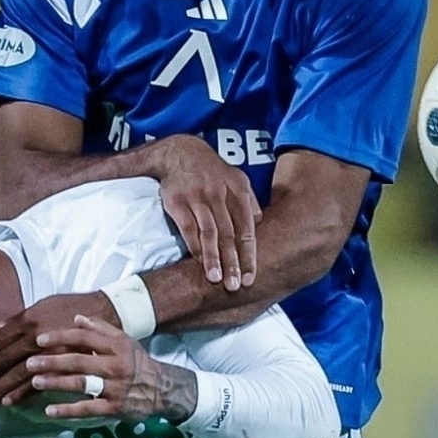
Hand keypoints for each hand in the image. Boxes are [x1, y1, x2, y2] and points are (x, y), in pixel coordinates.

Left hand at [0, 291, 116, 406]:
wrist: (106, 311)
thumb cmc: (72, 307)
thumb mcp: (44, 306)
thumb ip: (19, 319)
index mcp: (30, 322)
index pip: (0, 340)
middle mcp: (38, 339)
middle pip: (7, 358)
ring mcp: (52, 355)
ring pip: (22, 375)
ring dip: (3, 388)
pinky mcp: (65, 367)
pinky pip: (44, 384)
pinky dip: (26, 395)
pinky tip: (12, 403)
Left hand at [27, 315, 197, 422]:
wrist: (163, 389)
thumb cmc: (137, 363)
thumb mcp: (124, 340)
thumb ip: (100, 328)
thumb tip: (77, 317)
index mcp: (116, 346)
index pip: (84, 337)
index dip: (61, 337)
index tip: (39, 340)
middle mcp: (115, 365)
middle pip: (79, 361)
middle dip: (52, 361)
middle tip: (30, 363)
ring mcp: (114, 387)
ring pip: (81, 383)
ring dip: (56, 382)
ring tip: (36, 382)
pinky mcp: (113, 408)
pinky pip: (87, 409)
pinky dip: (67, 410)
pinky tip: (49, 410)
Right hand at [151, 135, 259, 291]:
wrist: (181, 151)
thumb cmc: (213, 173)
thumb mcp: (237, 180)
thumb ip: (249, 204)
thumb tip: (260, 225)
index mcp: (238, 190)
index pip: (248, 228)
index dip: (250, 254)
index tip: (251, 277)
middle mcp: (219, 194)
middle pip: (229, 234)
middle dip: (232, 262)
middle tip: (235, 286)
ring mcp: (198, 197)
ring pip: (208, 233)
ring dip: (212, 258)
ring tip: (215, 279)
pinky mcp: (177, 201)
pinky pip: (188, 227)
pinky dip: (194, 246)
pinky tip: (198, 263)